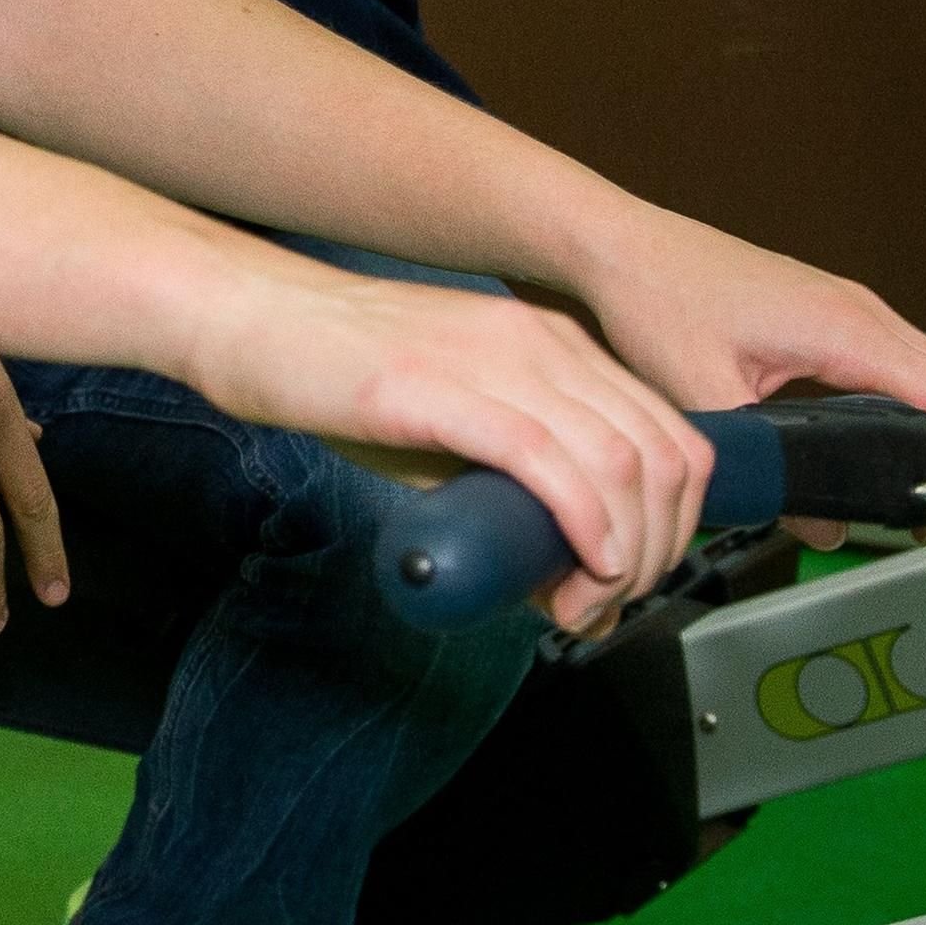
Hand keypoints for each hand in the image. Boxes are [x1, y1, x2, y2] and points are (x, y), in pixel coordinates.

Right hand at [187, 268, 712, 635]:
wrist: (251, 317)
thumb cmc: (334, 375)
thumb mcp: (444, 431)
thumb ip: (502, 484)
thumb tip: (553, 572)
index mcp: (553, 345)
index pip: (670, 436)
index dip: (674, 526)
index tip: (631, 582)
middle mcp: (542, 343)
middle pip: (661, 455)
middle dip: (657, 551)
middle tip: (607, 607)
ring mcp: (497, 360)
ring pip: (618, 463)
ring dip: (621, 555)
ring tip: (580, 604)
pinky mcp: (444, 387)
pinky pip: (547, 460)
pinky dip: (584, 525)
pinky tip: (579, 567)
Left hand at [569, 208, 925, 566]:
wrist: (625, 248)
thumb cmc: (657, 296)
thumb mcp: (704, 395)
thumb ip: (766, 468)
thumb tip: (821, 525)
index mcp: (846, 328)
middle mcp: (864, 314)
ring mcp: (856, 314)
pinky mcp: (838, 320)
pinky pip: (914, 371)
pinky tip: (907, 460)